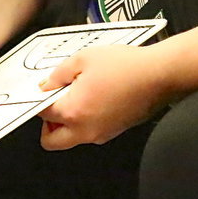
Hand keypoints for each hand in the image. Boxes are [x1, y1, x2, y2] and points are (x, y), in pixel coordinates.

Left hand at [37, 45, 168, 149]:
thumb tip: (47, 85)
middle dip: (48, 123)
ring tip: (79, 94)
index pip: (42, 113)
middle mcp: (85, 130)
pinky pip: (91, 132)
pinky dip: (87, 120)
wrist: (158, 75)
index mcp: (73, 112)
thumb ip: (59, 73)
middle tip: (55, 102)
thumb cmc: (124, 66)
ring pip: (72, 138)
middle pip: (51, 140)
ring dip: (68, 122)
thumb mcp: (84, 58)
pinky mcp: (114, 132)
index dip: (39, 99)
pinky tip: (97, 96)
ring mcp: (101, 134)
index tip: (42, 90)